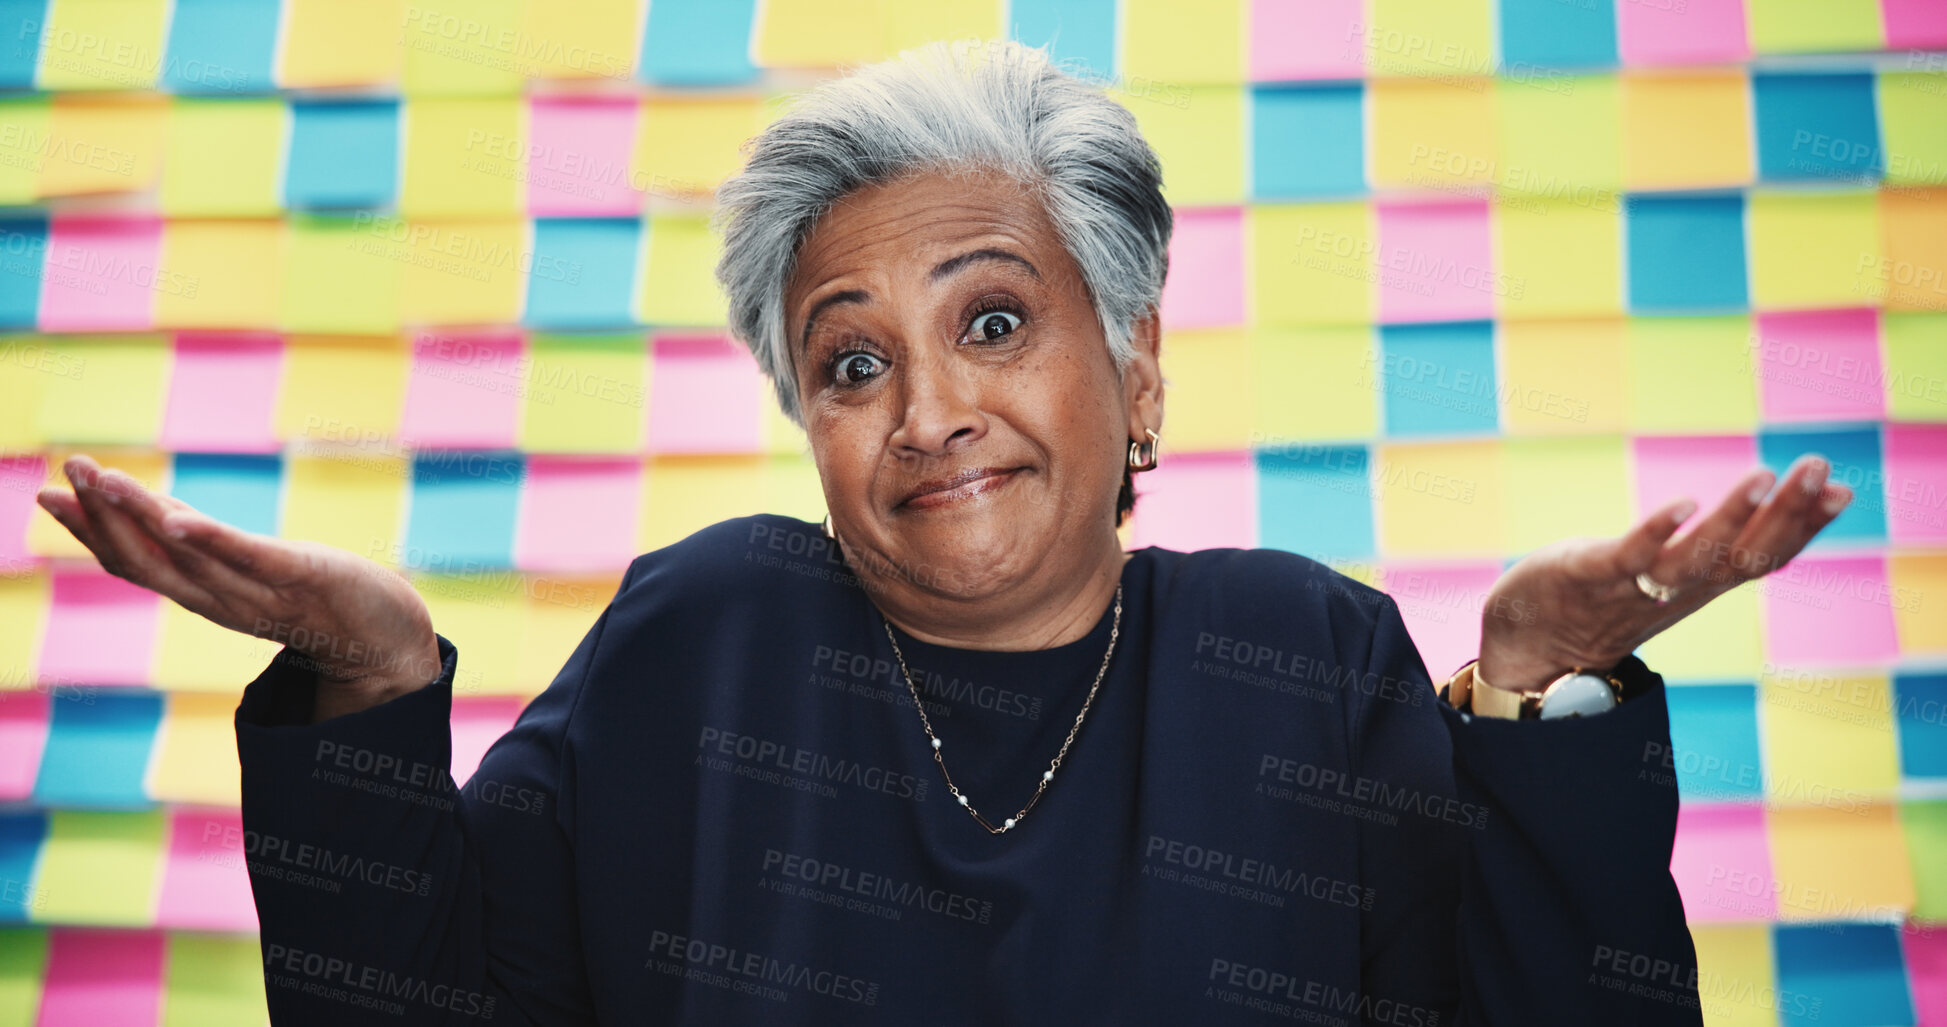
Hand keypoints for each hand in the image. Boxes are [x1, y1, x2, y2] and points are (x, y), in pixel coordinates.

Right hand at [35, 454, 441, 720]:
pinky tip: (174, 519)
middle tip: (60, 475)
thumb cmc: (323, 601)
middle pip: (149, 562)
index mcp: (209, 597)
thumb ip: (207, 545)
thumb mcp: (255, 567)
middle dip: (100, 519)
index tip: (48, 493)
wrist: (391, 646)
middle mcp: (225, 601)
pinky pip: (249, 559)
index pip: (136, 564)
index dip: (89, 531)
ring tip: (100, 478)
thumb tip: (155, 511)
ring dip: (140, 516)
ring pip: (187, 557)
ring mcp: (263, 592)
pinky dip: (209, 540)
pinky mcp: (304, 577)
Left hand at [1477, 454, 1851, 690]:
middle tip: (1821, 468)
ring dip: (1732, 519)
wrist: (1528, 647)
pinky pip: (1629, 555)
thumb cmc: (1597, 601)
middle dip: (1787, 513)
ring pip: (1695, 557)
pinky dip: (1657, 531)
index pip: (1762, 558)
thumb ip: (1704, 551)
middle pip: (1742, 555)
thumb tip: (1750, 517)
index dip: (1804, 528)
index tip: (1843, 492)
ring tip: (1765, 477)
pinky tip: (1685, 503)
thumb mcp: (1661, 573)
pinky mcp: (1589, 575)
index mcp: (1696, 587)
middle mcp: (1676, 590)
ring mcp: (1634, 585)